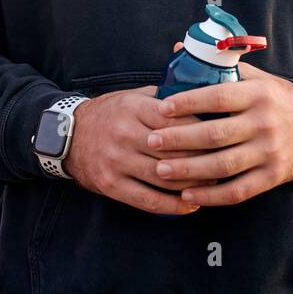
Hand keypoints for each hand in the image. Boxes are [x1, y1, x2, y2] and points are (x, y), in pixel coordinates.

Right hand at [63, 85, 220, 215]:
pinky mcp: (111, 184)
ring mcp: (117, 161)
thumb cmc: (111, 114)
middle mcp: (125, 134)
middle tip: (225, 163)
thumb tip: (202, 87)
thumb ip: (165, 95)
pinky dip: (173, 206)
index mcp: (133, 108)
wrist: (67, 135)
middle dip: (204, 159)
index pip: (176, 119)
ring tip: (213, 185)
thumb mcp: (133, 96)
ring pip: (165, 177)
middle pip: (174, 151)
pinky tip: (190, 205)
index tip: (221, 134)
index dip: (202, 129)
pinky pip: (148, 199)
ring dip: (193, 185)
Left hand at [143, 43, 292, 206]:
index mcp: (258, 94)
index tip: (162, 108)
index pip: (218, 97)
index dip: (188, 102)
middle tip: (151, 141)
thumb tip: (180, 47)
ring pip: (223, 165)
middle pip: (215, 134)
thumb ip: (219, 66)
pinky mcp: (273, 176)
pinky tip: (188, 196)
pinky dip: (211, 196)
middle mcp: (264, 123)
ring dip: (189, 170)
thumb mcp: (255, 77)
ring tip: (160, 170)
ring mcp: (269, 152)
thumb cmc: (275, 98)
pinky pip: (238, 190)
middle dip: (179, 139)